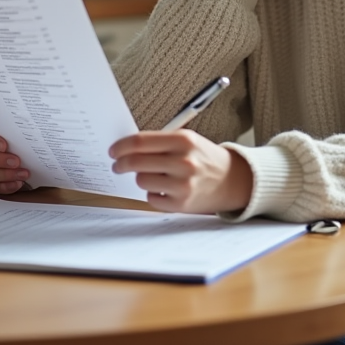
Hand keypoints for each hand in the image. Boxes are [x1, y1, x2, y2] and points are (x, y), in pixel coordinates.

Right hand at [0, 120, 29, 194]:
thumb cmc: (24, 140)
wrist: (32, 158)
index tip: (3, 145)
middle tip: (16, 161)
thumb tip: (30, 125)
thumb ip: (20, 128)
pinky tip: (17, 183)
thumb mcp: (22, 130)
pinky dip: (4, 186)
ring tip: (23, 174)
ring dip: (4, 174)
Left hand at [109, 129, 253, 213]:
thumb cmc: (204, 158)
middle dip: (121, 164)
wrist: (231, 180)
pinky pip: (151, 198)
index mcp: (183, 140)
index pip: (140, 141)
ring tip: (153, 176)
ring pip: (141, 181)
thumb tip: (126, 148)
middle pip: (136, 162)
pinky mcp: (181, 203)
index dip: (121, 146)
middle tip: (118, 165)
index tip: (113, 151)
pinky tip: (164, 189)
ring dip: (141, 178)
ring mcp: (183, 184)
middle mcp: (183, 162)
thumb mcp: (187, 141)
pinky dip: (153, 193)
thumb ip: (160, 142)